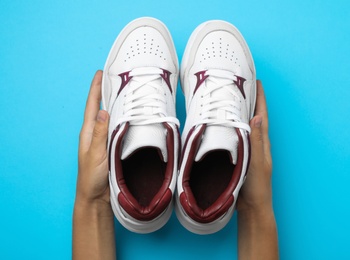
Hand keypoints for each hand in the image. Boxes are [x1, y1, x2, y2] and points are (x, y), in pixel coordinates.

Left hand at [73, 71, 115, 259]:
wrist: (95, 197)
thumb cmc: (92, 177)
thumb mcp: (95, 154)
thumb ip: (99, 134)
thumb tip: (102, 111)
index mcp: (88, 132)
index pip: (92, 105)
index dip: (95, 89)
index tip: (100, 73)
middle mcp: (95, 133)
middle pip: (100, 107)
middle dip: (105, 92)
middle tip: (115, 78)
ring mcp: (104, 140)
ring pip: (109, 117)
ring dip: (115, 104)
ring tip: (123, 92)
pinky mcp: (112, 147)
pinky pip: (117, 128)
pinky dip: (122, 119)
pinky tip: (129, 116)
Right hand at [236, 81, 277, 259]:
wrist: (251, 206)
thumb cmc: (257, 186)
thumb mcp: (257, 162)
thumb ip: (256, 141)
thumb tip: (256, 117)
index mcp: (262, 142)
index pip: (261, 115)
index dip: (260, 99)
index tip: (257, 82)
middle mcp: (255, 143)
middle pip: (252, 117)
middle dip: (249, 101)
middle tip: (241, 86)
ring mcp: (246, 149)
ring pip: (241, 126)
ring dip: (238, 112)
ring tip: (230, 100)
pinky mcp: (237, 156)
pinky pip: (233, 137)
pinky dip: (229, 127)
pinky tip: (221, 125)